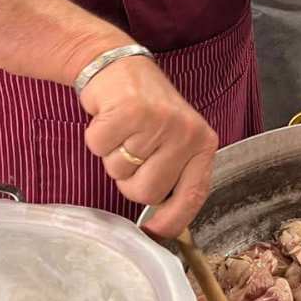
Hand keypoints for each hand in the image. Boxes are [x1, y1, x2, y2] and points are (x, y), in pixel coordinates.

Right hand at [80, 56, 218, 237]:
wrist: (121, 67)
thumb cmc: (147, 113)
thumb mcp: (174, 142)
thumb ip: (175, 175)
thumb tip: (164, 226)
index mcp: (203, 144)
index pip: (193, 196)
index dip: (172, 221)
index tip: (153, 232)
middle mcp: (187, 133)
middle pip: (146, 193)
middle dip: (130, 179)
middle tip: (132, 150)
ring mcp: (159, 122)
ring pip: (120, 173)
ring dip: (112, 157)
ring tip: (124, 131)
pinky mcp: (129, 111)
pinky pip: (99, 148)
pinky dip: (96, 138)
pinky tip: (109, 118)